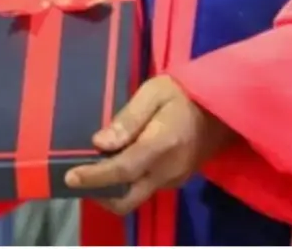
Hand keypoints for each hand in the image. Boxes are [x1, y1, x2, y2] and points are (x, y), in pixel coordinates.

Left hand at [63, 75, 236, 214]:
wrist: (222, 109)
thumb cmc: (183, 93)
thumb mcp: (153, 93)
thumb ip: (127, 119)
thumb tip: (100, 142)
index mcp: (161, 145)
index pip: (122, 170)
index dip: (94, 177)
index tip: (69, 177)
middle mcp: (167, 171)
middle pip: (127, 198)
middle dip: (99, 194)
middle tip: (77, 177)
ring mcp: (174, 179)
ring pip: (135, 197)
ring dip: (111, 190)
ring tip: (91, 169)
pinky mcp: (176, 180)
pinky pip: (146, 189)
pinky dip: (126, 184)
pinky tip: (114, 164)